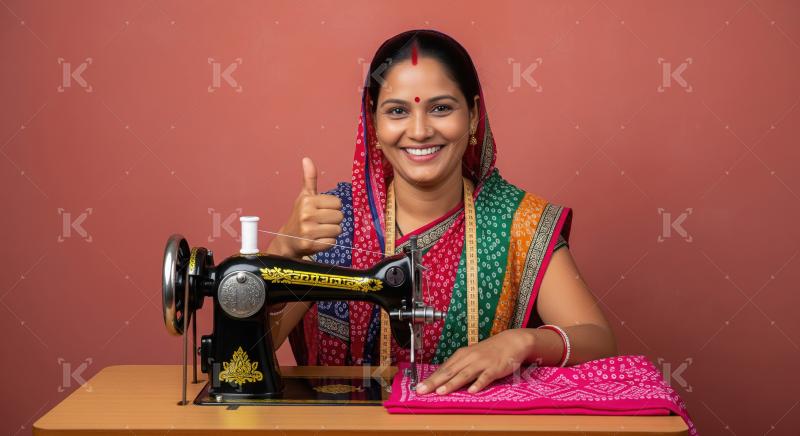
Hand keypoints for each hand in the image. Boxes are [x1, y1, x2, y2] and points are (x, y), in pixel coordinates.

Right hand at [277, 157, 343, 256]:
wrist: (288, 240)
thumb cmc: (299, 216)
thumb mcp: (304, 196)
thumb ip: (309, 179)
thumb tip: (307, 159)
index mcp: (307, 200)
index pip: (338, 203)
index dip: (332, 208)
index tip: (321, 211)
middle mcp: (307, 214)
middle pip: (340, 217)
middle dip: (333, 220)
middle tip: (320, 223)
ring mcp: (308, 231)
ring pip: (337, 230)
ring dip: (331, 232)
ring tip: (319, 231)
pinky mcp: (310, 245)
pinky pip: (332, 242)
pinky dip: (327, 243)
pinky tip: (317, 240)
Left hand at [415, 329, 533, 394]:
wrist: (510, 341)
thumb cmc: (489, 351)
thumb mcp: (471, 356)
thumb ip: (459, 367)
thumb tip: (443, 378)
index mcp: (461, 355)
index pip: (443, 369)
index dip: (430, 378)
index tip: (418, 387)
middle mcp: (469, 358)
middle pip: (449, 372)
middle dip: (434, 382)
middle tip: (422, 390)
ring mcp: (481, 363)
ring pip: (464, 374)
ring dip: (452, 383)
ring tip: (441, 392)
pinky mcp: (494, 368)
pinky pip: (485, 377)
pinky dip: (478, 384)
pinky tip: (471, 391)